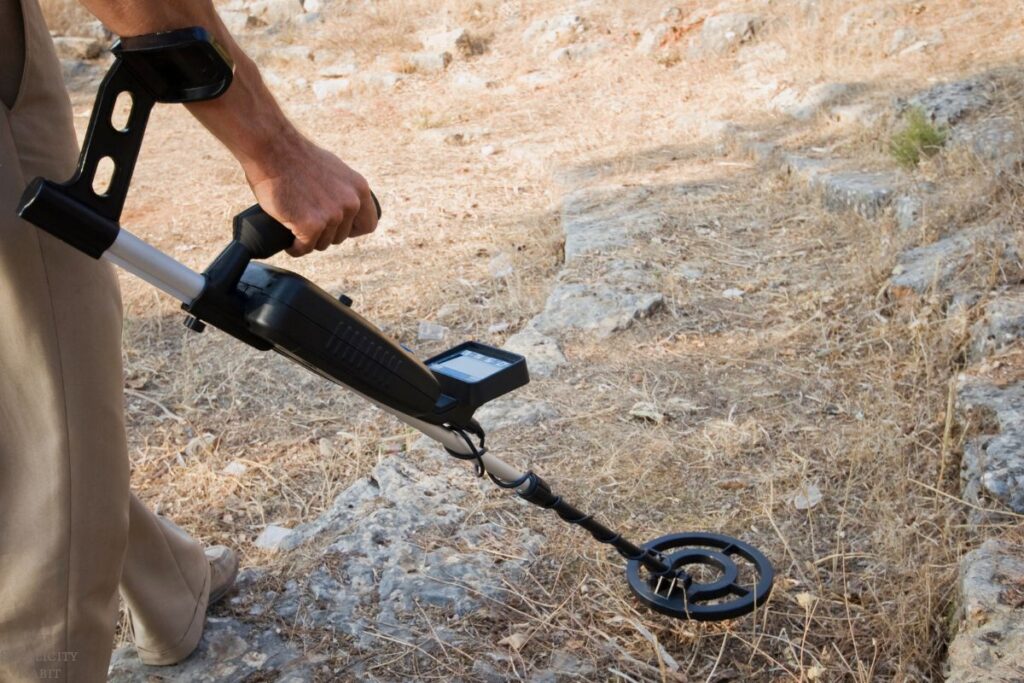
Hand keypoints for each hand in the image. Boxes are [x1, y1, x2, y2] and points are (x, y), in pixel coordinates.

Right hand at [242, 134, 377, 256]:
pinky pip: (304, 248)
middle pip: (341, 237)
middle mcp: (351, 203)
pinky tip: (288, 241)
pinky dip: (295, 248)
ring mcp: (332, 215)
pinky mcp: (311, 225)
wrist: (273, 149)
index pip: (368, 224)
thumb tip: (346, 205)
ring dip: (308, 240)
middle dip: (324, 234)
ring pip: (322, 244)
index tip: (337, 228)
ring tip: (295, 226)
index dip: (351, 230)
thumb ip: (344, 189)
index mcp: (359, 188)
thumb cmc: (296, 158)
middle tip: (307, 224)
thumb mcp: (334, 170)